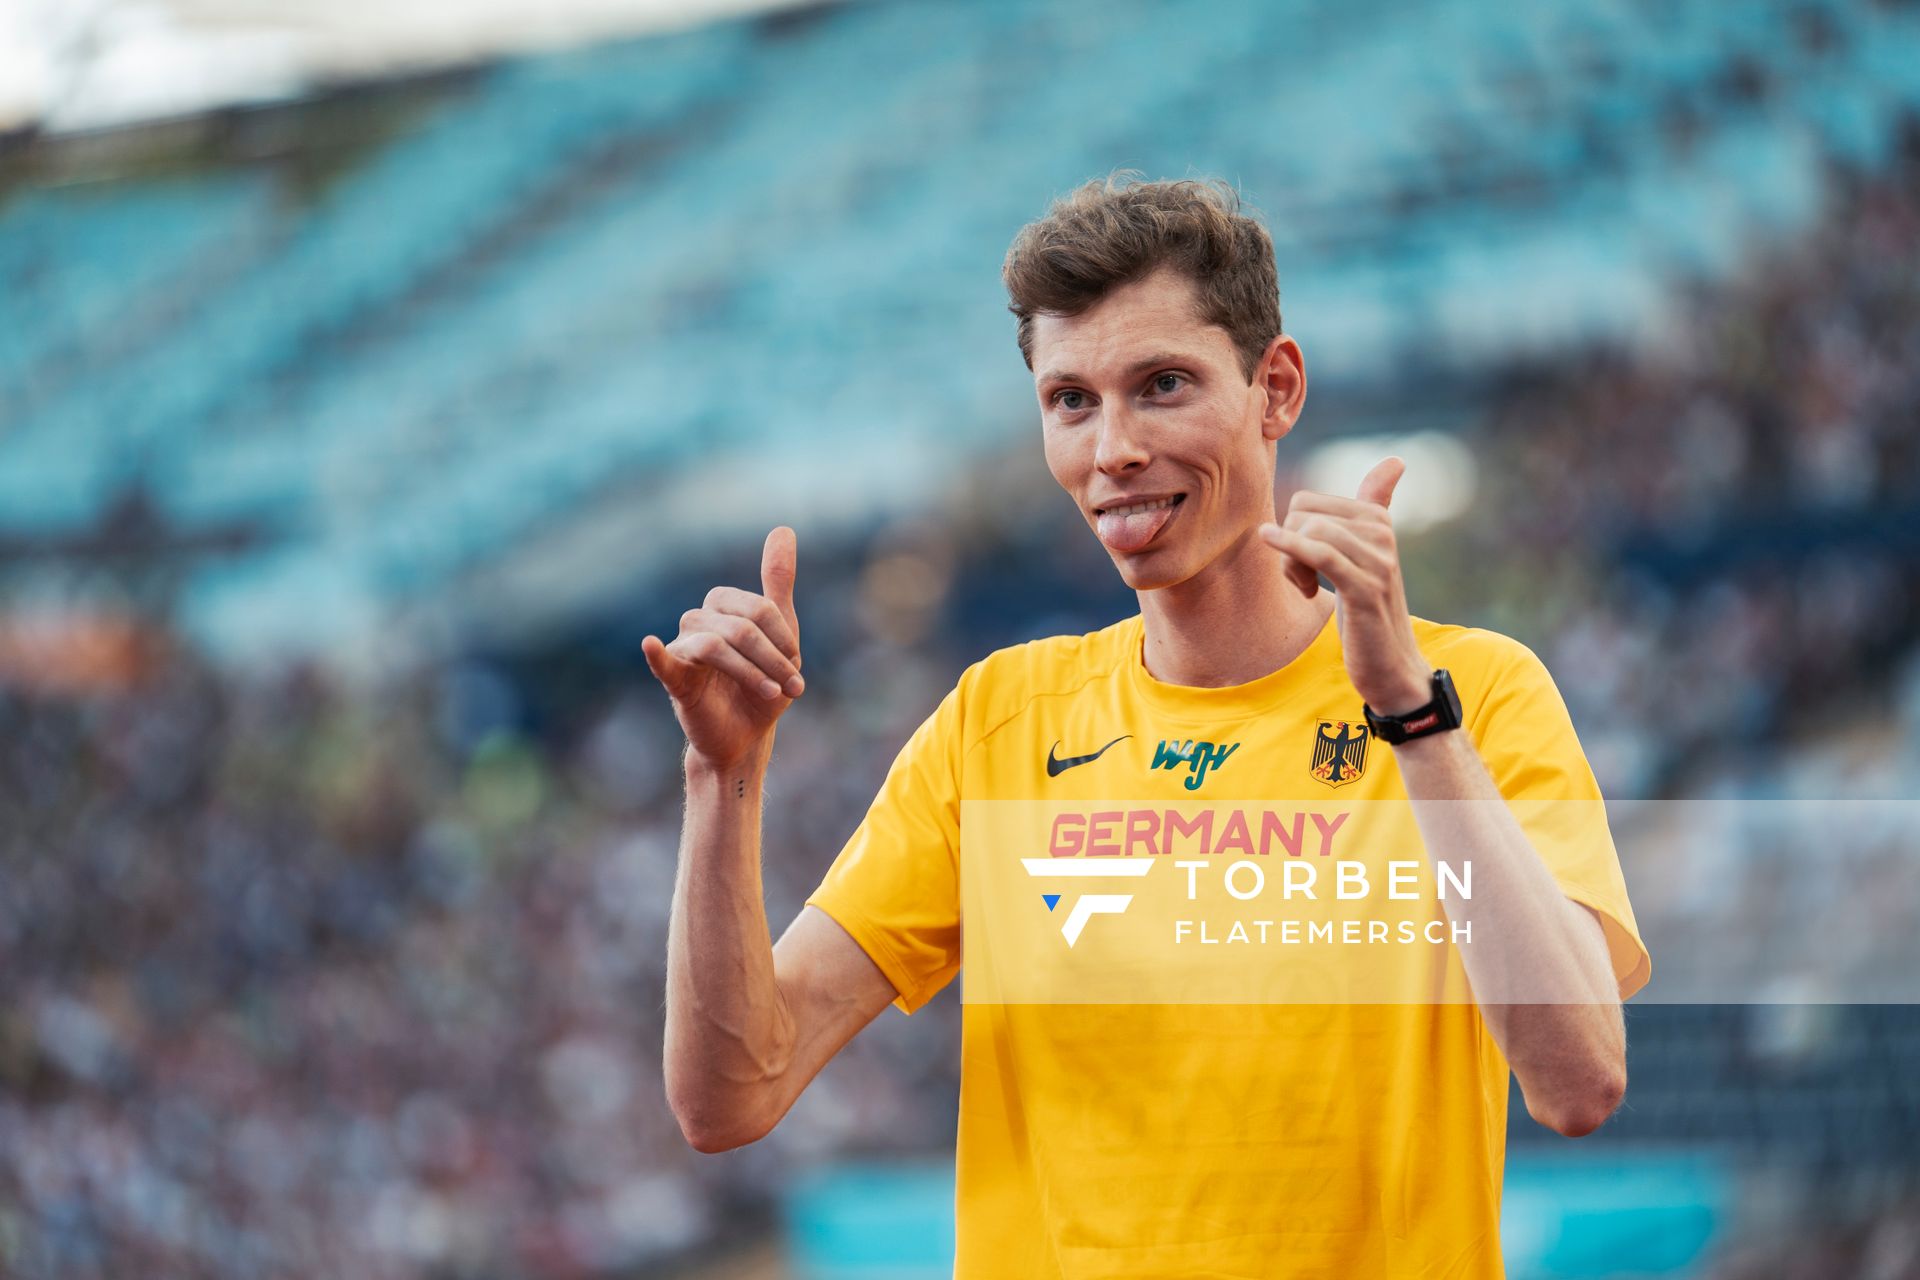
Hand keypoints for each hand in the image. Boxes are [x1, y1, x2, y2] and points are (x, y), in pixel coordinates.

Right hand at [643, 526, 804, 768]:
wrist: (747, 734)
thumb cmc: (762, 681)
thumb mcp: (779, 632)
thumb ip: (778, 582)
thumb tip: (783, 528)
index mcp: (722, 608)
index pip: (756, 608)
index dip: (781, 637)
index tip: (796, 665)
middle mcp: (698, 622)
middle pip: (739, 627)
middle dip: (773, 658)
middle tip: (794, 687)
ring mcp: (684, 650)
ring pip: (715, 645)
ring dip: (752, 672)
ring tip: (774, 694)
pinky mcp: (675, 682)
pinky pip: (663, 663)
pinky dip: (657, 654)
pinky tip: (652, 645)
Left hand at [1258, 457, 1430, 713]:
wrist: (1392, 666)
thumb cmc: (1370, 611)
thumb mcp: (1367, 557)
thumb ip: (1375, 507)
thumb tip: (1395, 460)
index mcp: (1378, 520)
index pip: (1309, 500)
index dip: (1293, 531)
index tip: (1305, 563)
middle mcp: (1383, 534)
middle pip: (1305, 513)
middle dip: (1290, 545)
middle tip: (1303, 580)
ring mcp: (1378, 560)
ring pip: (1311, 531)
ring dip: (1291, 563)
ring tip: (1305, 588)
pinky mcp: (1366, 588)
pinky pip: (1320, 552)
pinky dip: (1290, 546)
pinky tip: (1267, 540)